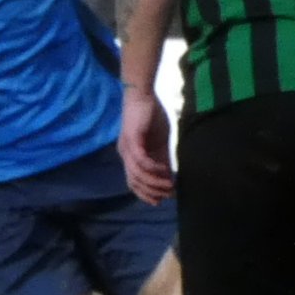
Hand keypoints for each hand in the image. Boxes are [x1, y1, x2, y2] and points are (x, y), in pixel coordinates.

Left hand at [118, 86, 174, 204]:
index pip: (134, 181)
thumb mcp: (160, 142)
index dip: (146, 193)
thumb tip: (168, 175)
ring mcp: (127, 148)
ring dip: (154, 183)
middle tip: (168, 196)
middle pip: (134, 182)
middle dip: (151, 192)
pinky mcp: (132, 139)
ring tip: (169, 186)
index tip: (161, 200)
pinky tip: (164, 170)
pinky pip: (140, 160)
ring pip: (137, 174)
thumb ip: (162, 158)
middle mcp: (126, 154)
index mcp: (130, 156)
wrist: (143, 94)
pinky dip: (152, 168)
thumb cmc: (151, 115)